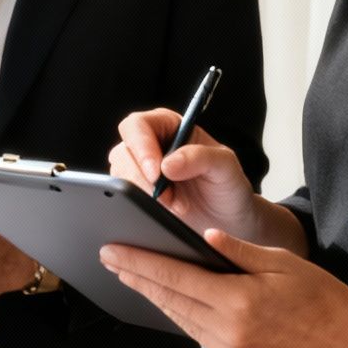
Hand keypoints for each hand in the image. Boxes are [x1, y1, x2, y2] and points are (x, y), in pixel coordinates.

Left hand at [100, 229, 347, 347]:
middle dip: (137, 277)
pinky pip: (195, 332)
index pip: (176, 278)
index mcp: (239, 301)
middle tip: (110, 259)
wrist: (344, 340)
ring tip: (129, 275)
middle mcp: (229, 331)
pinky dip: (177, 312)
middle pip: (170, 299)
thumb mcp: (280, 262)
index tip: (115, 251)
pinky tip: (165, 298)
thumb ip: (238, 250)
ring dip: (152, 295)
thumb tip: (205, 237)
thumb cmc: (318, 296)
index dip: (141, 263)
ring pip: (179, 318)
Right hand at [108, 108, 264, 239]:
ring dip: (143, 195)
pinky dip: (139, 207)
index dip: (142, 147)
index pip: (138, 125)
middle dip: (143, 179)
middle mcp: (149, 145)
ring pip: (119, 177)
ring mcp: (139, 170)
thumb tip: (167, 164)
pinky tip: (163, 213)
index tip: (157, 173)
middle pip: (123, 152)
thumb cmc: (228, 186)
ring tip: (174, 207)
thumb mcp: (225, 166)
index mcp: (168, 126)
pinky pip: (122, 198)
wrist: (228, 221)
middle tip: (168, 198)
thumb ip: (200, 158)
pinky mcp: (136, 195)